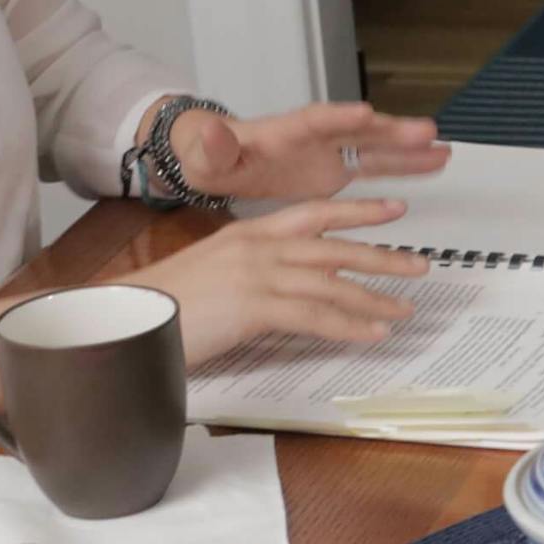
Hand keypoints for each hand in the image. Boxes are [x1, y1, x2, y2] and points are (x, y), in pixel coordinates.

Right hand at [111, 196, 422, 363]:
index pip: (313, 213)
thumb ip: (247, 274)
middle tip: (420, 263)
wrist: (124, 316)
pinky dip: (349, 325)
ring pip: (332, 281)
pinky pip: (315, 315)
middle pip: (334, 246)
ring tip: (405, 307)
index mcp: (246, 233)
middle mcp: (257, 246)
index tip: (392, 210)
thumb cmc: (159, 303)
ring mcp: (257, 274)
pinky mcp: (254, 306)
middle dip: (382, 254)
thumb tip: (275, 289)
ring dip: (375, 296)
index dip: (356, 211)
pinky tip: (373, 333)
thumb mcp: (210, 274)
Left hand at [171, 101, 447, 201]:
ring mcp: (328, 152)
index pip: (313, 120)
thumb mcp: (204, 155)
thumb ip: (212, 146)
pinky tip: (434, 163)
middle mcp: (313, 137)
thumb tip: (209, 132)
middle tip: (424, 130)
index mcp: (281, 133)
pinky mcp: (336, 169)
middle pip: (356, 130)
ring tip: (443, 148)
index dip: (338, 117)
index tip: (364, 113)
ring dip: (407, 148)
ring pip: (374, 146)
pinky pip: (375, 165)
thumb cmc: (209, 156)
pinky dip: (404, 165)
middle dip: (388, 130)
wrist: (217, 161)